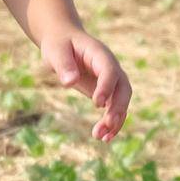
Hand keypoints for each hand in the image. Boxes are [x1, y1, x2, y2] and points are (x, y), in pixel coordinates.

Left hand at [40, 26, 131, 142]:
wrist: (63, 42)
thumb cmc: (59, 45)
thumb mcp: (56, 51)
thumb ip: (63, 65)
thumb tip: (70, 82)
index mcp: (100, 54)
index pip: (109, 70)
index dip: (106, 87)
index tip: (97, 103)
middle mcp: (111, 68)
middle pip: (123, 88)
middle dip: (118, 107)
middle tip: (107, 124)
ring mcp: (111, 81)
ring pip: (122, 102)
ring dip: (115, 120)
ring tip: (101, 137)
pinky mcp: (107, 92)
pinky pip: (114, 108)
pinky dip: (112, 123)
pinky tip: (104, 138)